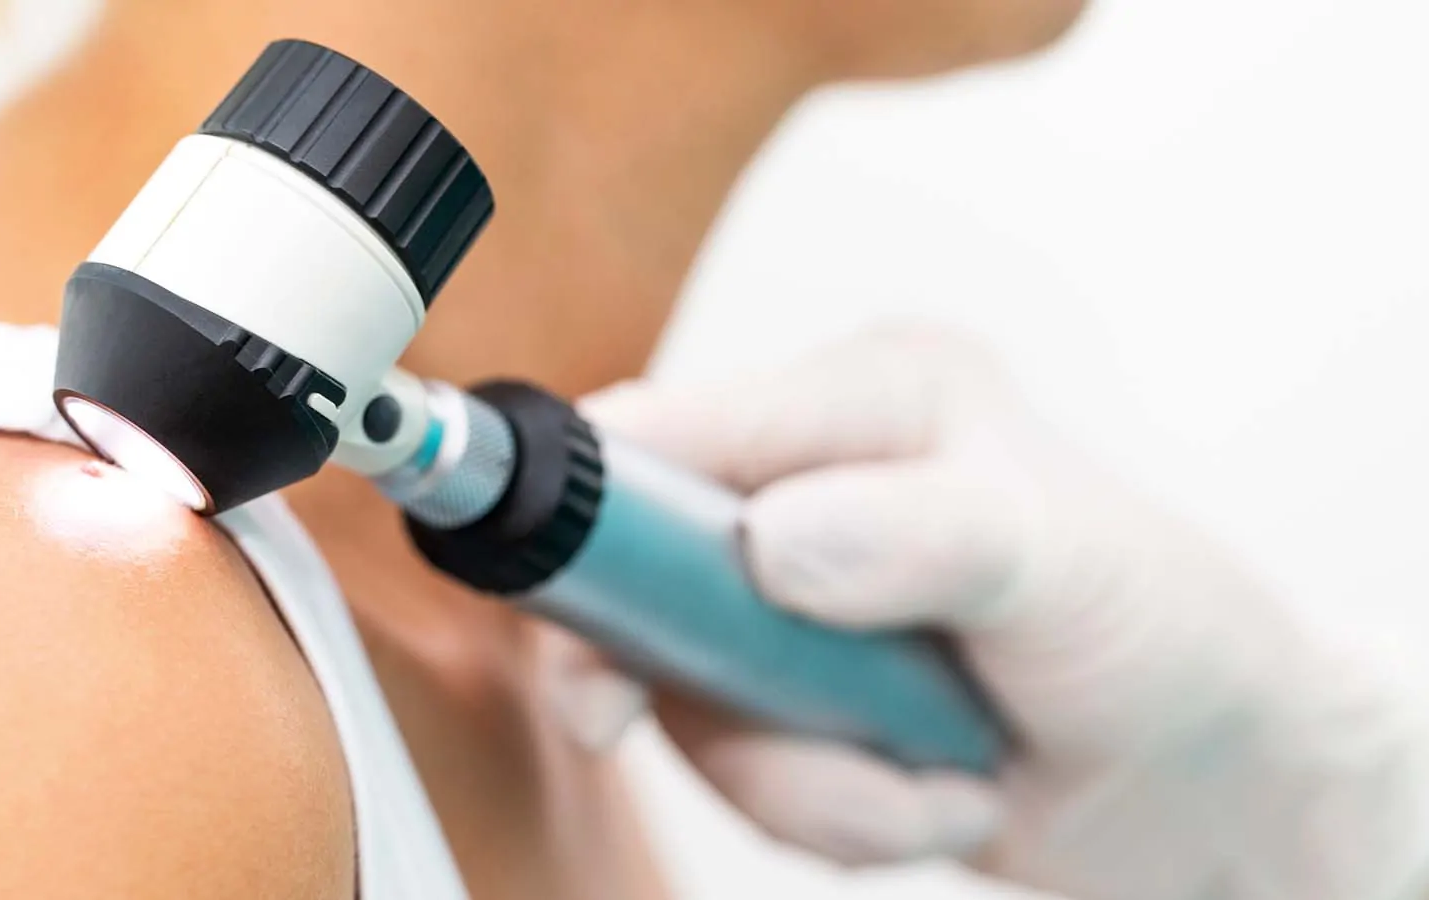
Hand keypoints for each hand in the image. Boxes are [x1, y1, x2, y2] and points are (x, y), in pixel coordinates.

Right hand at [580, 327, 1428, 899]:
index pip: (668, 431)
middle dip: (723, 703)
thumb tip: (769, 542)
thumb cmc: (1167, 632)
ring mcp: (792, 596)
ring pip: (688, 706)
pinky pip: (741, 775)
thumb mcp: (1064, 559)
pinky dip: (834, 816)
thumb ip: (923, 532)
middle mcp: (811, 483)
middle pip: (641, 587)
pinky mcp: (791, 692)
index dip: (596, 526)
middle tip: (805, 755)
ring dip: (812, 783)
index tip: (599, 653)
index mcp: (866, 399)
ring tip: (941, 780)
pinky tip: (933, 795)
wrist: (1211, 779)